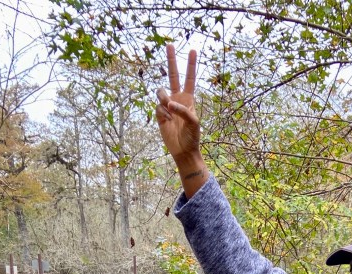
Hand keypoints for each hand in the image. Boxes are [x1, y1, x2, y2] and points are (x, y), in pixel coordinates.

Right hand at [156, 45, 200, 162]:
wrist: (183, 150)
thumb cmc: (192, 136)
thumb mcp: (193, 122)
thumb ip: (183, 110)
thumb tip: (169, 103)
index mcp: (188, 98)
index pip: (189, 78)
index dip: (191, 65)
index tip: (193, 51)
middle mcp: (177, 99)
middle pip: (172, 76)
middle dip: (171, 60)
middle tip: (169, 44)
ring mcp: (167, 106)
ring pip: (161, 92)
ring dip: (164, 98)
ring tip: (169, 109)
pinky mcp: (160, 114)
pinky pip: (158, 107)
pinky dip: (162, 113)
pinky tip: (167, 121)